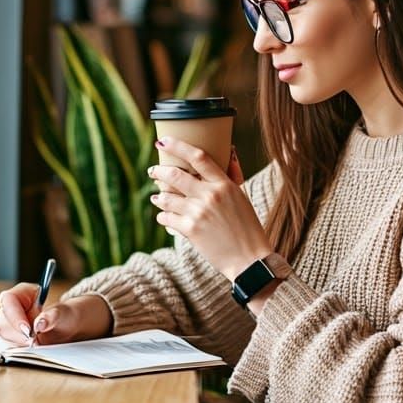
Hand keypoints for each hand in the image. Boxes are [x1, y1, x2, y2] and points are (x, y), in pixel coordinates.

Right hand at [0, 285, 112, 345]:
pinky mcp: (12, 335)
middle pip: (2, 319)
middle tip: (34, 341)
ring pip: (3, 333)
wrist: (69, 327)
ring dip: (18, 342)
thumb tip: (39, 324)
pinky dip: (20, 347)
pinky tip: (33, 346)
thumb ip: (53, 316)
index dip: (15, 315)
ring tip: (37, 342)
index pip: (9, 300)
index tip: (27, 330)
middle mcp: (13, 306)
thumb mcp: (65, 314)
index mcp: (23, 293)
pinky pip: (9, 343)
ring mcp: (10, 321)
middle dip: (17, 333)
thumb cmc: (67, 315)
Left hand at [149, 139, 271, 281]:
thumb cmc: (248, 229)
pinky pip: (166, 218)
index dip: (178, 146)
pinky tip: (164, 217)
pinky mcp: (190, 230)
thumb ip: (233, 175)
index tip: (163, 141)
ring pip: (166, 198)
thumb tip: (229, 151)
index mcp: (225, 185)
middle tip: (153, 171)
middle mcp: (210, 195)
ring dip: (159, 197)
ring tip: (157, 198)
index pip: (198, 156)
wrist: (250, 260)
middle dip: (159, 171)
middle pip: (175, 175)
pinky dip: (163, 217)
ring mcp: (199, 213)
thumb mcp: (242, 198)